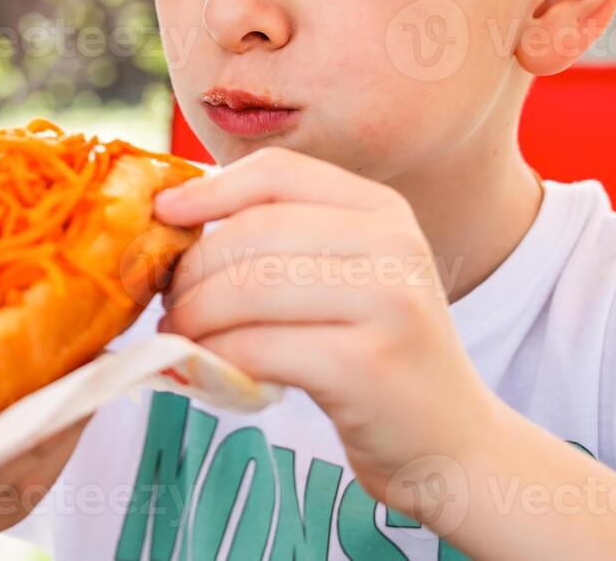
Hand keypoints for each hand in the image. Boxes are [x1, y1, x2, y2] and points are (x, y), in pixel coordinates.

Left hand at [151, 146, 499, 521]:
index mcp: (382, 209)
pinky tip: (206, 368)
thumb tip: (177, 219)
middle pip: (253, 231)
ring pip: (249, 288)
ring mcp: (386, 302)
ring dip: (194, 315)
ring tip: (180, 335)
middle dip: (192, 268)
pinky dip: (215, 357)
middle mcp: (392, 243)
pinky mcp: (366, 366)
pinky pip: (258, 347)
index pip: (276, 173)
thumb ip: (286, 240)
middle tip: (167, 302)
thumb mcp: (351, 275)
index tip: (162, 216)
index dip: (208, 191)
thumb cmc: (377, 353)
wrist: (453, 442)